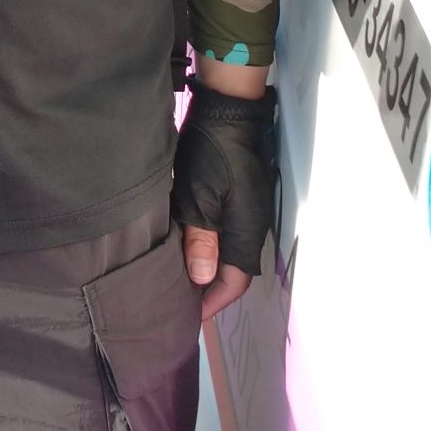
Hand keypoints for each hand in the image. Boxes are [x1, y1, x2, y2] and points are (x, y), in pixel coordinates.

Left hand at [172, 80, 278, 324]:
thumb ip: (201, 240)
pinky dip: (208, 247)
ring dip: (208, 269)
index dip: (213, 302)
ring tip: (180, 280)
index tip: (188, 317)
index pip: (234, 282)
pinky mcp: (239, 197)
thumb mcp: (198, 198)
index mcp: (244, 232)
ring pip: (229, 253)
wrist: (228, 112)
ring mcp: (248, 210)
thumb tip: (204, 280)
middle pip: (233, 271)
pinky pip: (226, 234)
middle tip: (180, 303)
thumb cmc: (210, 155)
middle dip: (209, 291)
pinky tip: (187, 247)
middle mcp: (251, 226)